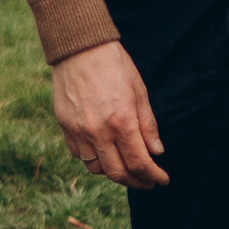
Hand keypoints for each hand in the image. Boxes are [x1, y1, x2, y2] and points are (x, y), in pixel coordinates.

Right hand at [51, 41, 167, 186]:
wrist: (79, 47)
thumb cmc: (115, 65)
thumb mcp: (139, 91)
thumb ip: (147, 125)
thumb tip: (157, 152)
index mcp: (121, 121)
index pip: (139, 162)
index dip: (153, 176)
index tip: (162, 180)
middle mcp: (98, 132)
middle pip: (118, 173)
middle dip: (136, 182)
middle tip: (148, 181)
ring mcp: (79, 131)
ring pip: (96, 168)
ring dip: (114, 173)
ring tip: (127, 167)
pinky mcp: (65, 127)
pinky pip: (80, 155)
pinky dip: (94, 160)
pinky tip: (105, 153)